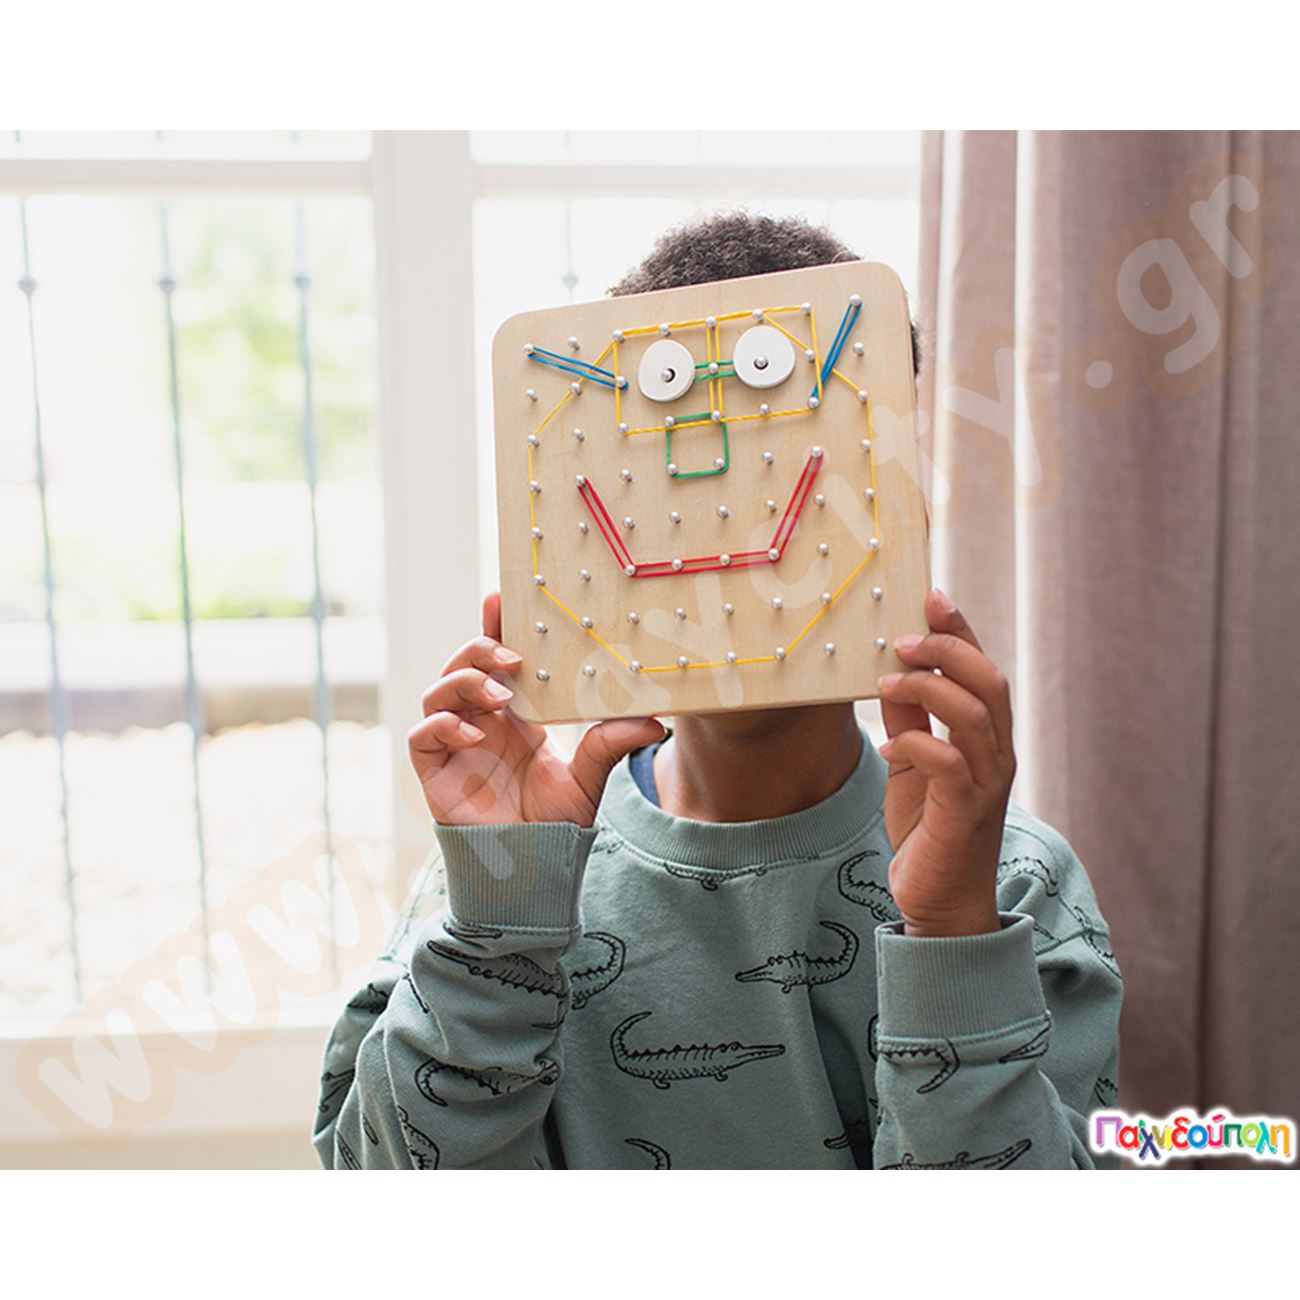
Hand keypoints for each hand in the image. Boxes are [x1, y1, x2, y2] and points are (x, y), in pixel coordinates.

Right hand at [408, 592, 664, 826]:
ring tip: (500, 695)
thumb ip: (611, 744)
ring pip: (438, 692)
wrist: (531, 868)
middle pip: (463, 665)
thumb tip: (657, 721)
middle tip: (510, 654)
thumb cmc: (556, 823)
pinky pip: (422, 735)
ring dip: (464, 683)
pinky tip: (474, 734)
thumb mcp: (589, 778)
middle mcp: (480, 720)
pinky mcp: (434, 770)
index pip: (498, 657)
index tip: (502, 597)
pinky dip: (443, 726)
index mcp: (515, 713)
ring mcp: (454, 743)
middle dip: (480, 648)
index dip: (495, 625)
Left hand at [876, 589, 1014, 936]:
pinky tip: (890, 745)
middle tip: (903, 636)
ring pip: (976, 717)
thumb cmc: (927, 826)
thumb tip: (891, 672)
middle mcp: (997, 755)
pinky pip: (950, 766)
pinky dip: (918, 745)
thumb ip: (907, 720)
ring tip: (889, 678)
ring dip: (931, 689)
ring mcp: (987, 785)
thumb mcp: (910, 763)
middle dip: (948, 650)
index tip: (930, 594)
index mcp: (986, 737)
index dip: (960, 630)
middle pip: (989, 683)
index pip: (981, 670)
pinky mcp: (966, 815)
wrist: (940, 901)